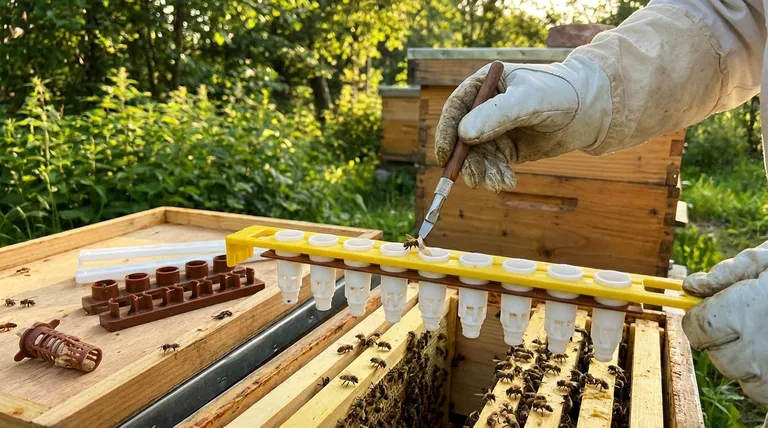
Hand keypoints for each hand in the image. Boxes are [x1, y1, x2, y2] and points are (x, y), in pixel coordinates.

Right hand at [434, 54, 612, 192]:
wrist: (590, 110)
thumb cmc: (560, 94)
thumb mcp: (528, 101)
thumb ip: (496, 115)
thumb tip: (463, 135)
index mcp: (484, 86)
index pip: (455, 108)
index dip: (446, 132)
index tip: (444, 155)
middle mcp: (484, 108)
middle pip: (462, 138)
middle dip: (466, 161)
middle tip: (473, 180)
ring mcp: (495, 129)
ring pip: (478, 156)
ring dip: (483, 172)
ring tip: (497, 184)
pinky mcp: (508, 149)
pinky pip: (493, 165)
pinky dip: (496, 176)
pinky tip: (507, 182)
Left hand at [682, 241, 767, 405]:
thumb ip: (731, 271)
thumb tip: (693, 285)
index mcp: (743, 313)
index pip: (696, 328)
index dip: (698, 320)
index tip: (705, 313)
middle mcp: (755, 350)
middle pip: (715, 355)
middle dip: (723, 340)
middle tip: (746, 324)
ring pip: (738, 376)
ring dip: (745, 360)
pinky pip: (762, 394)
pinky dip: (765, 381)